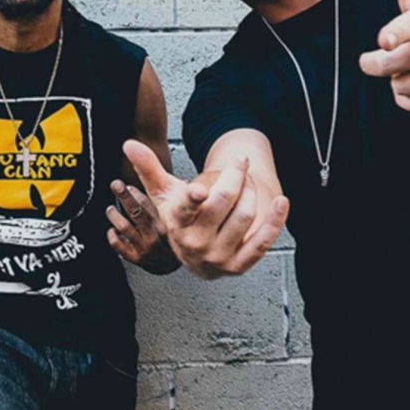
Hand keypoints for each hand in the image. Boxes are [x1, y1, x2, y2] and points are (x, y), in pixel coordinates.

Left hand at [106, 179, 179, 273]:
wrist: (173, 266)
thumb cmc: (175, 238)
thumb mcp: (178, 220)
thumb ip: (173, 202)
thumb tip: (182, 182)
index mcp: (166, 224)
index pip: (149, 204)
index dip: (136, 193)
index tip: (128, 186)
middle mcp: (155, 235)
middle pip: (135, 212)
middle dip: (124, 196)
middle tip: (116, 185)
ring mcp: (145, 247)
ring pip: (125, 227)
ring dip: (114, 215)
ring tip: (110, 209)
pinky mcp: (136, 258)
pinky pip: (118, 245)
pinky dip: (112, 236)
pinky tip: (112, 230)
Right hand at [123, 140, 288, 279]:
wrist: (196, 255)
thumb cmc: (181, 217)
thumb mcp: (164, 195)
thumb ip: (148, 168)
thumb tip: (128, 143)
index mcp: (176, 223)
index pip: (184, 209)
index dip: (193, 199)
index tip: (200, 190)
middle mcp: (196, 243)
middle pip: (223, 201)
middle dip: (235, 175)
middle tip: (240, 163)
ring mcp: (219, 256)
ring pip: (245, 215)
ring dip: (252, 191)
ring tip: (248, 182)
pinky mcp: (240, 266)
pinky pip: (263, 241)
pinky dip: (275, 220)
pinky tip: (281, 202)